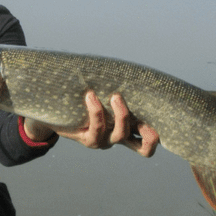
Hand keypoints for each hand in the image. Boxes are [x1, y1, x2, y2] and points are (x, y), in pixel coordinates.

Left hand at [27, 91, 158, 156]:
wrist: (54, 113)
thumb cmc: (82, 100)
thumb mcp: (103, 94)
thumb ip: (116, 87)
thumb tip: (130, 66)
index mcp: (126, 130)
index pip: (148, 143)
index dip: (157, 138)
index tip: (161, 121)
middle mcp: (118, 139)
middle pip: (144, 149)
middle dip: (149, 134)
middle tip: (150, 119)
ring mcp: (104, 141)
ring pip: (120, 135)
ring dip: (121, 114)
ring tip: (115, 96)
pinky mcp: (88, 140)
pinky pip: (97, 127)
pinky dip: (96, 110)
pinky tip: (90, 96)